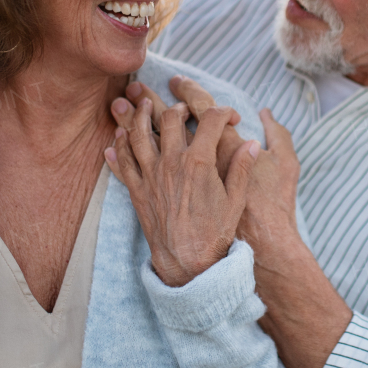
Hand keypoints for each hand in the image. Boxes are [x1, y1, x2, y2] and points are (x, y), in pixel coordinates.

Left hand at [111, 78, 301, 257]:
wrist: (189, 262)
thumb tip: (251, 144)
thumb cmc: (216, 233)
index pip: (210, 120)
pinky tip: (117, 139)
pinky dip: (118, 148)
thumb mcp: (236, 199)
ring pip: (139, 135)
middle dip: (179, 106)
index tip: (230, 116)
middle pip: (171, 119)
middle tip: (184, 106)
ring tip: (144, 105)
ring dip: (140, 116)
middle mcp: (172, 163)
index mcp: (200, 162)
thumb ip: (242, 167)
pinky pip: (123, 163)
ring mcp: (152, 176)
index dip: (223, 112)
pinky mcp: (138, 191)